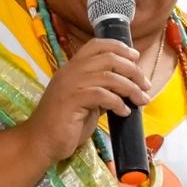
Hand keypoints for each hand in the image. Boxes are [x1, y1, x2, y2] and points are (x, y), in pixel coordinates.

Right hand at [24, 37, 150, 163]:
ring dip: (131, 88)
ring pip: (109, 76)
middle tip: (145, 85)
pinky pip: (103, 95)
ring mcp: (70, 85)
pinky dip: (118, 103)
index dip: (119, 47)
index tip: (135, 57)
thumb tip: (124, 88)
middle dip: (133, 70)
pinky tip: (124, 112)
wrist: (41, 141)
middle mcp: (70, 72)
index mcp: (71, 68)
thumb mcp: (85, 102)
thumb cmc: (63, 124)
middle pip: (108, 58)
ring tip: (141, 100)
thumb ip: (100, 91)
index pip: (96, 45)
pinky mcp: (72, 100)